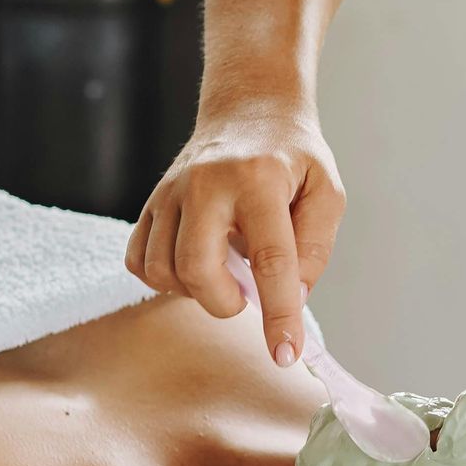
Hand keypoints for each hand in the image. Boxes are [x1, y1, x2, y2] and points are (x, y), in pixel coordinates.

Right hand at [125, 109, 345, 364]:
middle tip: (245, 293)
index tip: (285, 354)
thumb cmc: (291, 157)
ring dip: (197, 290)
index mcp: (259, 179)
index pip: (270, 260)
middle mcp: (206, 183)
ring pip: (163, 271)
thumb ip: (314, 247)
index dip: (279, 314)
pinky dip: (165, 278)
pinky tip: (195, 263)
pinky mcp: (150, 203)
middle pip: (197, 269)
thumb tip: (290, 296)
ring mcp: (170, 192)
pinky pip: (139, 261)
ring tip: (224, 269)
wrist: (248, 112)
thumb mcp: (326, 192)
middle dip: (224, 302)